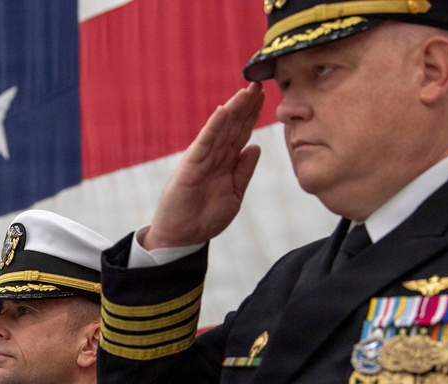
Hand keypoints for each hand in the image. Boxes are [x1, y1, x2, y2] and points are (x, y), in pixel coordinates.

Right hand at [143, 82, 264, 248]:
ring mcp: (202, 160)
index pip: (242, 133)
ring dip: (233, 110)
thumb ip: (244, 172)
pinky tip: (223, 112)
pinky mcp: (191, 167)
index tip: (265, 95)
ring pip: (221, 130)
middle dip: (246, 105)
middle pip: (233, 126)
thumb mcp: (235, 195)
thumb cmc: (205, 218)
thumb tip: (255, 147)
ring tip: (246, 91)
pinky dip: (213, 127)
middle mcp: (215, 157)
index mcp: (226, 163)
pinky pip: (204, 143)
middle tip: (259, 82)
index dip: (253, 115)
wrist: (182, 237)